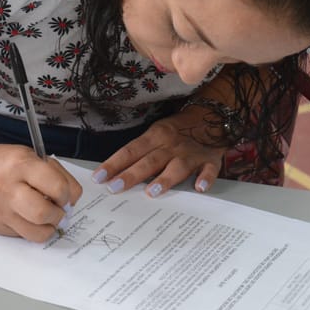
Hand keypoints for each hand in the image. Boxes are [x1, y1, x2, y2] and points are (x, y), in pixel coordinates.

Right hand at [0, 144, 82, 241]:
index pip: (56, 187)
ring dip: (49, 227)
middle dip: (59, 215)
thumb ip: (55, 175)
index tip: (66, 195)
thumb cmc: (4, 162)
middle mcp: (7, 188)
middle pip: (44, 213)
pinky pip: (23, 236)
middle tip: (58, 209)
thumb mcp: (31, 156)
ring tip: (47, 217)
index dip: (68, 194)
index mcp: (20, 165)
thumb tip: (72, 200)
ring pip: (36, 233)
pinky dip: (31, 229)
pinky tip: (27, 216)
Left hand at [93, 109, 226, 197]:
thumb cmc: (177, 130)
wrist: (211, 116)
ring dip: (164, 179)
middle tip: (114, 188)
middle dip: (131, 175)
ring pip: (177, 167)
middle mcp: (172, 145)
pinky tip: (199, 187)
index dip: (114, 164)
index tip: (98, 178)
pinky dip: (205, 178)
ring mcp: (191, 154)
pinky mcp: (210, 161)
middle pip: (149, 161)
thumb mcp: (156, 134)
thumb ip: (141, 153)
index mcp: (156, 136)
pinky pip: (209, 170)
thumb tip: (115, 174)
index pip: (131, 151)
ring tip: (152, 193)